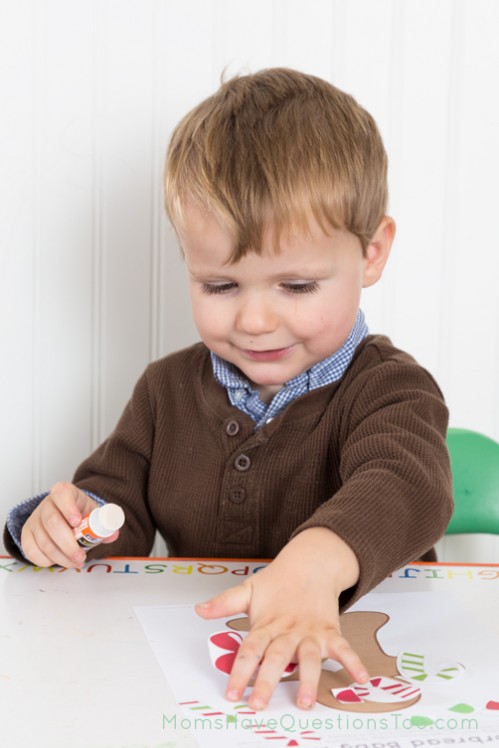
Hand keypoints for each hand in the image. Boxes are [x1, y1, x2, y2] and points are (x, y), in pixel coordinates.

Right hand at [20, 482, 117, 567]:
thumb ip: (105, 523)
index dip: (68, 508)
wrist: (66, 515)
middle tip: (81, 556)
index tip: (77, 521)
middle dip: (68, 544)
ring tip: (76, 562)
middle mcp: (46, 504)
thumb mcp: (94, 513)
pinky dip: (46, 560)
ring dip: (61, 557)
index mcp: (64, 492)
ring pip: (44, 541)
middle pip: (52, 523)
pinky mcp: (27, 534)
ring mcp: (35, 519)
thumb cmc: (80, 513)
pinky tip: (59, 560)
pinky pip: (31, 551)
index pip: (62, 494)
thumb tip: (112, 534)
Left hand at [196, 528, 368, 709]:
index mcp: (266, 624)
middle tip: (258, 704)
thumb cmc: (277, 583)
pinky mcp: (330, 632)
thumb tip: (199, 610)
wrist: (310, 563)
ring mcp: (310, 632)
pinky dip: (354, 662)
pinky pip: (344, 648)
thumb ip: (225, 603)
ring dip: (308, 679)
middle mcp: (288, 630)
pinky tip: (361, 679)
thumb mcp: (249, 590)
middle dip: (267, 682)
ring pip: (309, 657)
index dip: (240, 672)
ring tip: (304, 701)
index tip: (232, 693)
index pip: (250, 650)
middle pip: (276, 657)